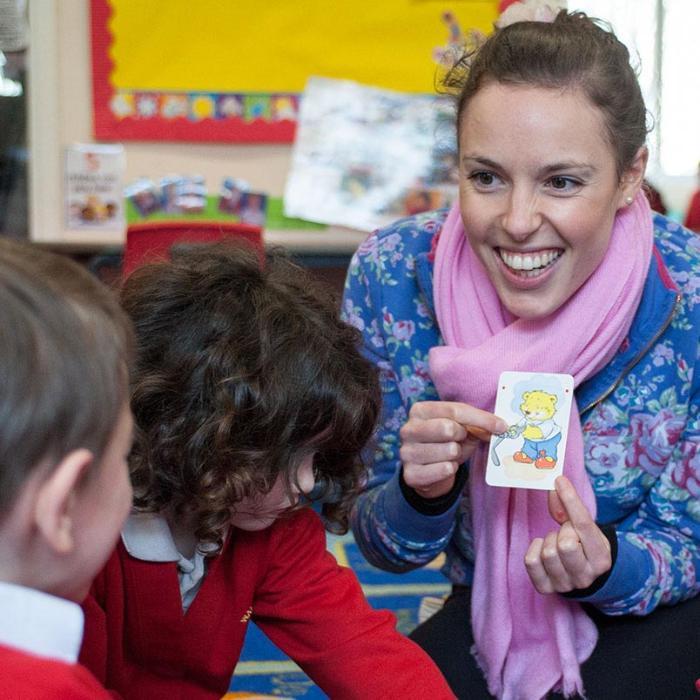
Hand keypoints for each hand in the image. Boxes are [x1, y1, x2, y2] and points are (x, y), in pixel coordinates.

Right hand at [400, 401, 507, 498]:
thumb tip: (500, 426)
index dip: (481, 419)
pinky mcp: (410, 474)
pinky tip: (444, 467)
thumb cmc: (445, 444)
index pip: (454, 410)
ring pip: (448, 451)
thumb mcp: (460, 429)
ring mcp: (407, 452)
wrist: (428, 474)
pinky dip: (450, 469)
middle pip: (448, 428)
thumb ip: (477, 424)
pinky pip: (444, 470)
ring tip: (449, 455)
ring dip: (456, 455)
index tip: (502, 426)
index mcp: (419, 410)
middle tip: (459, 441)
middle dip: (462, 436)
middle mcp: (408, 429)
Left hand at [524, 475, 611, 593]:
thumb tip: (555, 486)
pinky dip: (534, 549)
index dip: (570, 499)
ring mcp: (566, 585)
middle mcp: (586, 576)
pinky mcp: (546, 588)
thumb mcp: (585, 527)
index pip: (584, 525)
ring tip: (556, 542)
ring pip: (547, 553)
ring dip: (549, 540)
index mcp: (601, 558)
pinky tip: (543, 548)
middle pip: (565, 545)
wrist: (584, 574)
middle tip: (565, 532)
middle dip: (562, 531)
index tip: (560, 481)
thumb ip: (570, 507)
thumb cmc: (584, 544)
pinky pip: (531, 561)